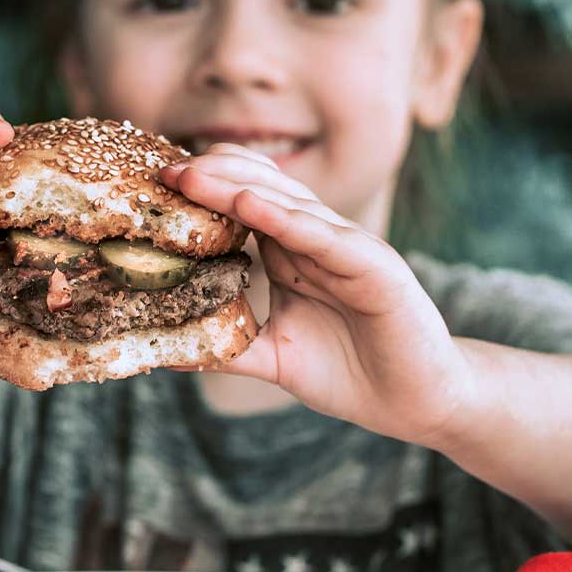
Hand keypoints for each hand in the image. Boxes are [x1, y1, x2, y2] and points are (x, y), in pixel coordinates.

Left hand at [160, 144, 474, 450]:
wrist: (416, 401)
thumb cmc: (350, 372)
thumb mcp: (274, 357)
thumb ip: (228, 346)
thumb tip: (166, 350)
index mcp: (294, 252)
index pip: (245, 204)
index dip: (203, 191)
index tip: (155, 186)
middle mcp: (318, 240)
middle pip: (260, 191)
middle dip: (210, 178)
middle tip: (162, 170)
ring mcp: (348, 248)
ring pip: (287, 204)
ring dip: (236, 187)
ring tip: (191, 174)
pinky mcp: (375, 266)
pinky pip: (324, 237)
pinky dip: (286, 218)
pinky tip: (248, 203)